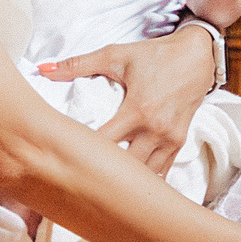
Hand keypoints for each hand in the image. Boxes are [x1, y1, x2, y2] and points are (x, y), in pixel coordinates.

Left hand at [39, 24, 213, 175]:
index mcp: (137, 110)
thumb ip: (79, 64)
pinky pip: (161, 172)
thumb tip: (44, 70)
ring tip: (100, 186)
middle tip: (77, 177)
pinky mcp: (179, 144)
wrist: (197, 56)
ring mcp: (170, 140)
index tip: (63, 156)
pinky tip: (127, 186)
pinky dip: (144, 179)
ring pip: (145, 176)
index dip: (83, 152)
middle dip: (102, 173)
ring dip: (124, 180)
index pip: (104, 143)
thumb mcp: (116, 55)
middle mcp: (155, 130)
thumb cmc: (155, 55)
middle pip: (125, 167)